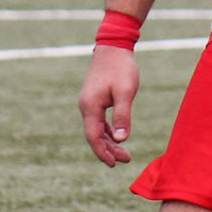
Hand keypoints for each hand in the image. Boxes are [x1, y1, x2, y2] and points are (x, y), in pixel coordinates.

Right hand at [79, 46, 139, 166]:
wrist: (113, 47)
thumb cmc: (121, 68)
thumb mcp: (125, 93)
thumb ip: (122, 116)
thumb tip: (121, 139)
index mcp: (90, 106)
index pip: (93, 136)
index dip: (102, 152)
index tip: (113, 164)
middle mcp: (86, 106)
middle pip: (94, 135)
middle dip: (108, 150)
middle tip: (126, 159)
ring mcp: (89, 102)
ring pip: (96, 129)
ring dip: (109, 142)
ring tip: (124, 153)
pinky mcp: (94, 99)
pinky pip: (98, 121)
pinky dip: (107, 131)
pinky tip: (116, 137)